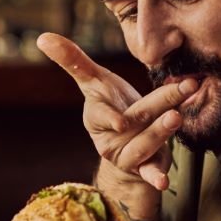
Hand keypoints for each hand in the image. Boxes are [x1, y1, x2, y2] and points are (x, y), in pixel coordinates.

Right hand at [37, 33, 196, 193]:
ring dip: (161, 133)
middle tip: (178, 96)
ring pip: (145, 144)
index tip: (120, 122)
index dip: (110, 117)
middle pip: (135, 121)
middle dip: (158, 106)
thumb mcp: (94, 81)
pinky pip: (149, 172)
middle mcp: (108, 139)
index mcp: (95, 117)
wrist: (121, 143)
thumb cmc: (110, 105)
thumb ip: (73, 60)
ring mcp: (125, 155)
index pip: (101, 114)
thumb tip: (42, 37)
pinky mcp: (143, 167)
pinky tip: (163, 182)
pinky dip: (155, 177)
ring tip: (177, 118)